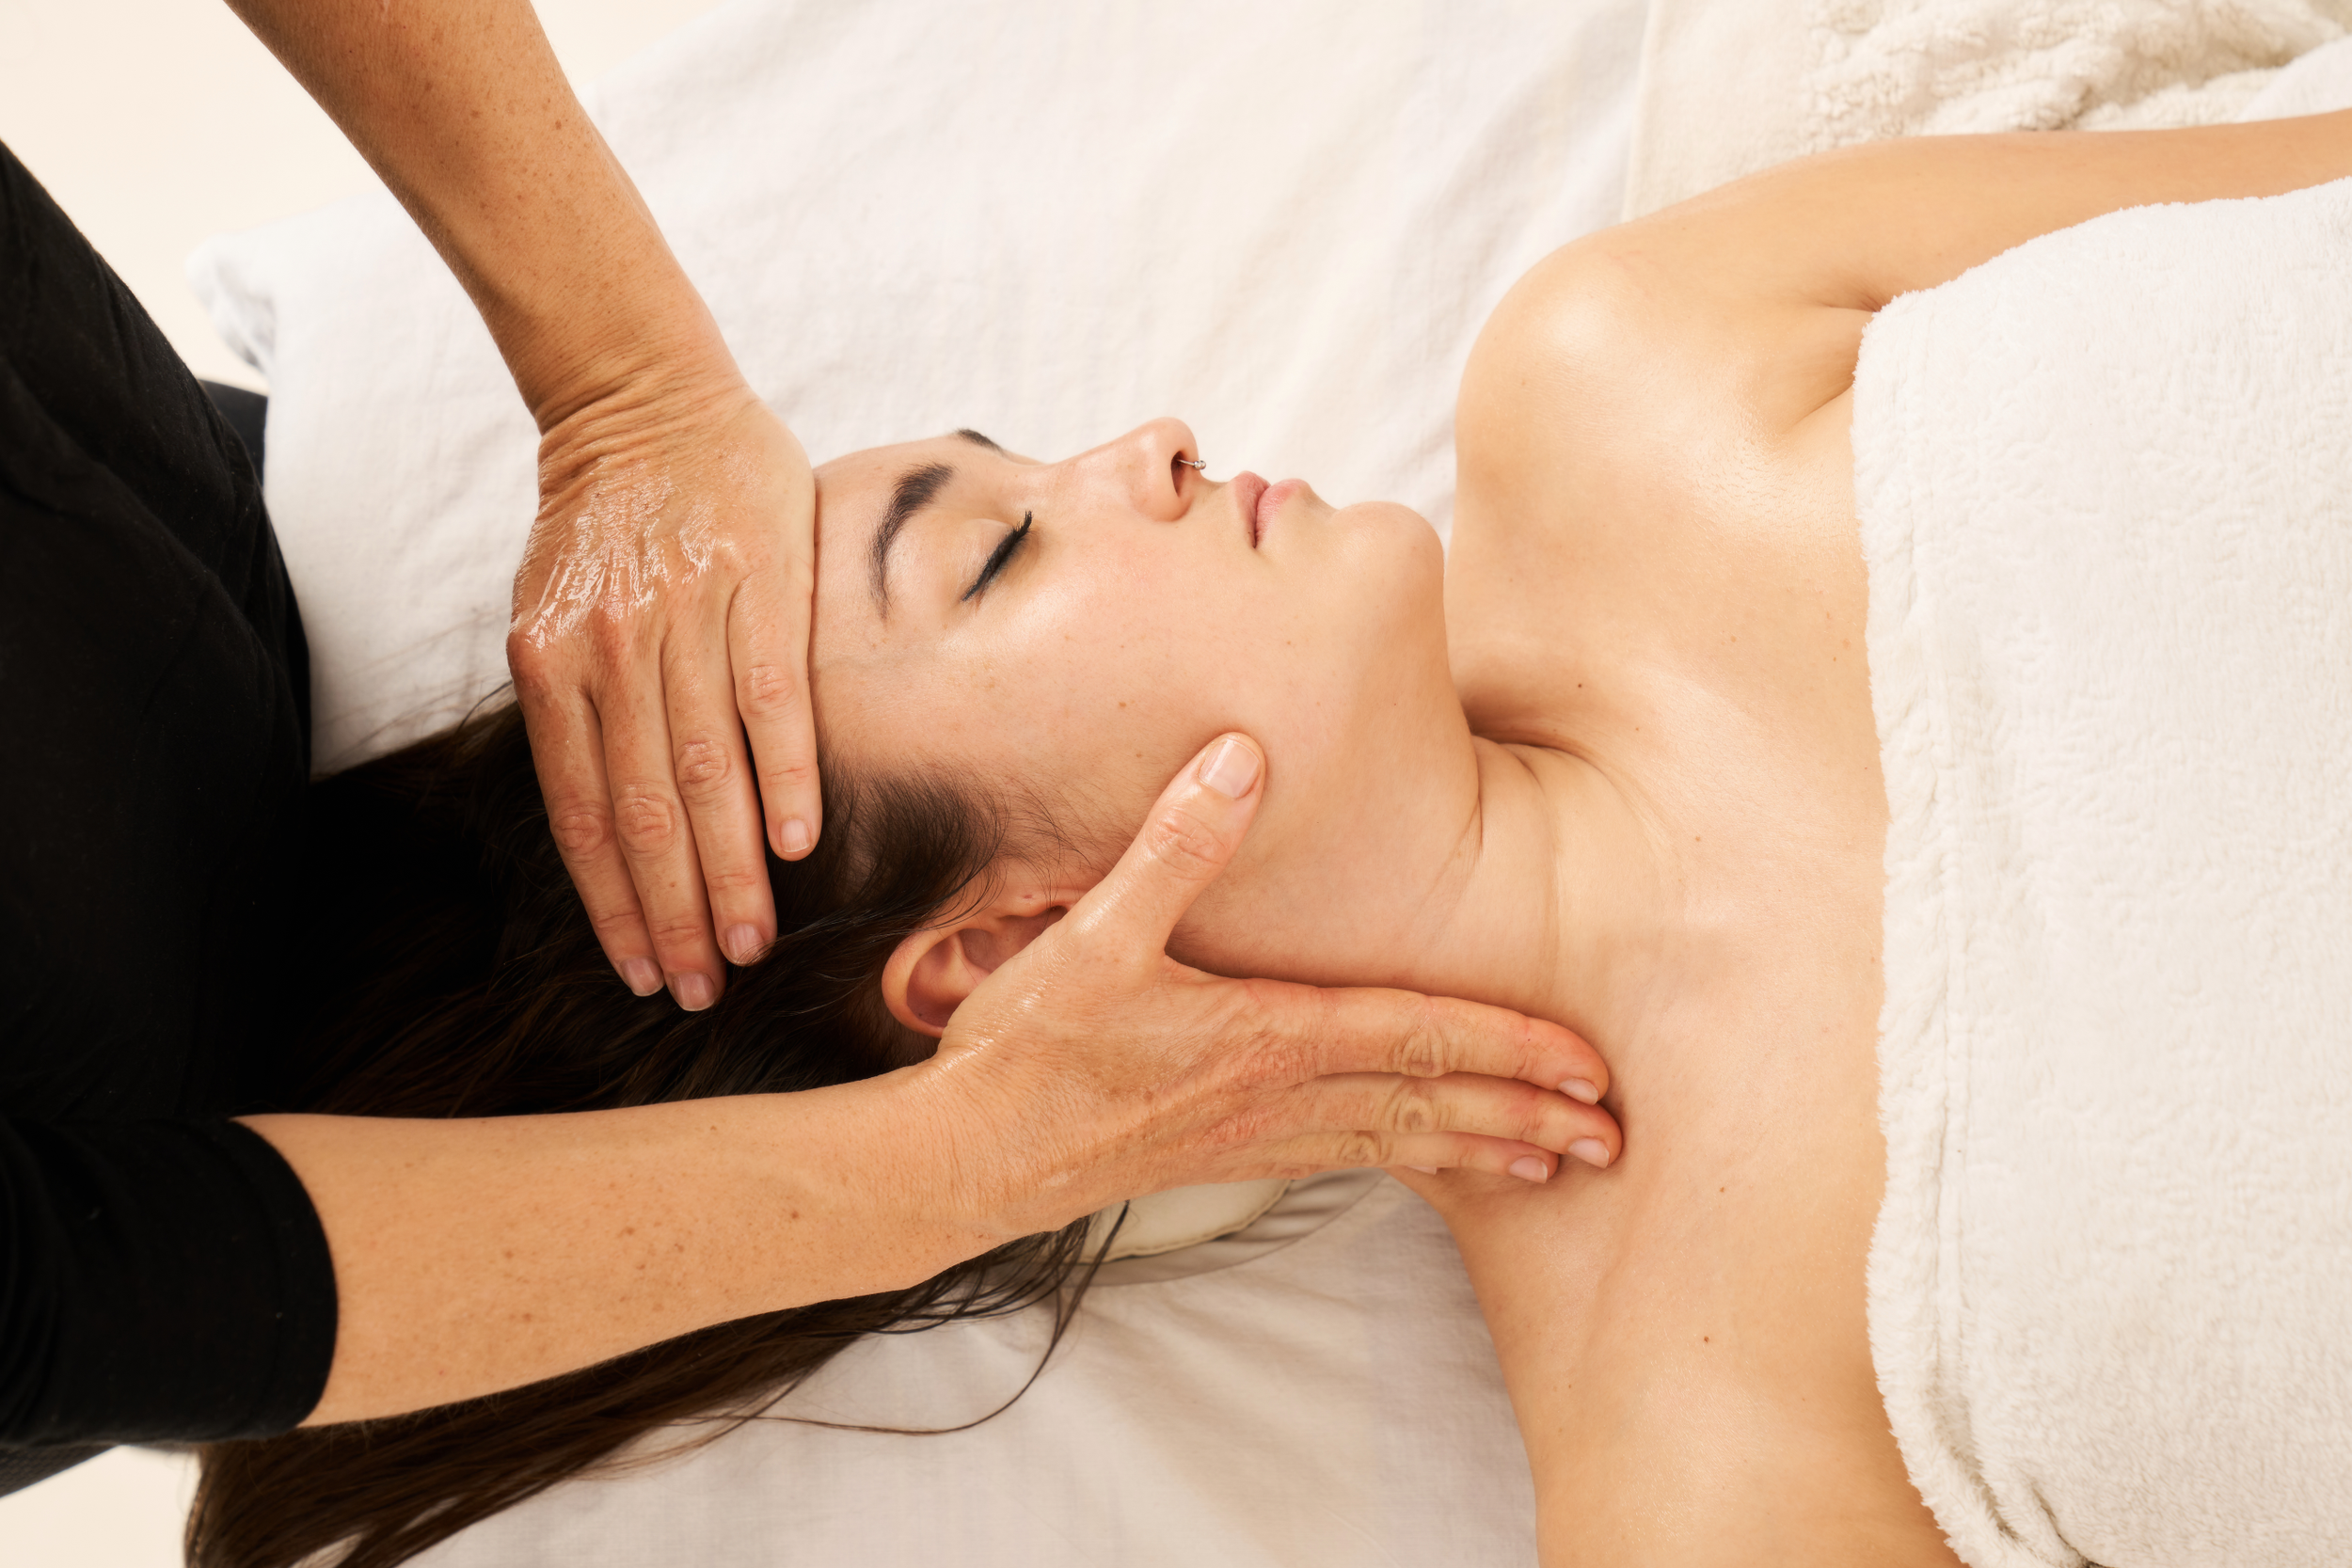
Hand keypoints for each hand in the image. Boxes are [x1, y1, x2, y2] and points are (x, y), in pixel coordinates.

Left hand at [508, 372, 817, 1010]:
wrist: (643, 397)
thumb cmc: (601, 522)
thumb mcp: (552, 612)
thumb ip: (578, 707)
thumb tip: (613, 820)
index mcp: (547, 665)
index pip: (582, 815)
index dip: (613, 905)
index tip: (643, 975)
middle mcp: (608, 650)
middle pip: (646, 812)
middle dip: (675, 914)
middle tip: (703, 991)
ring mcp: (683, 618)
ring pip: (707, 772)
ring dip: (731, 872)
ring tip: (753, 946)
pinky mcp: (757, 585)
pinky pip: (772, 700)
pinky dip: (786, 776)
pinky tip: (798, 845)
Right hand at [905, 734, 1623, 1242]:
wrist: (967, 1159)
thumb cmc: (1029, 1050)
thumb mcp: (1095, 933)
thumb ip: (1177, 842)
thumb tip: (1244, 754)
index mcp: (1266, 1036)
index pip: (1417, 1039)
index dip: (1508, 1049)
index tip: (1585, 1067)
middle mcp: (1278, 1095)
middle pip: (1430, 1105)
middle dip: (1527, 1117)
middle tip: (1612, 1138)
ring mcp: (1256, 1135)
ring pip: (1398, 1143)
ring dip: (1482, 1149)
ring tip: (1555, 1164)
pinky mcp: (1227, 1156)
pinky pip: (1346, 1157)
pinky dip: (1410, 1159)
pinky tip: (1432, 1160)